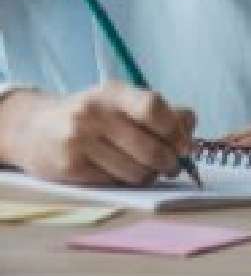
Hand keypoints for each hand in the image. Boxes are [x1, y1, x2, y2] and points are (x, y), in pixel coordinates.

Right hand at [1, 81, 195, 185]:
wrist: (35, 127)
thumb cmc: (90, 115)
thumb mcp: (118, 100)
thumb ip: (156, 110)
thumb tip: (190, 125)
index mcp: (113, 92)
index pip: (153, 107)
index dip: (176, 130)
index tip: (186, 145)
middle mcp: (96, 113)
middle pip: (150, 147)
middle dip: (169, 162)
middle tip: (173, 166)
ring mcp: (81, 141)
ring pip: (136, 171)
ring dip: (150, 175)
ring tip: (148, 169)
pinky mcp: (71, 168)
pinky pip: (115, 183)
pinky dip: (127, 182)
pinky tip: (123, 173)